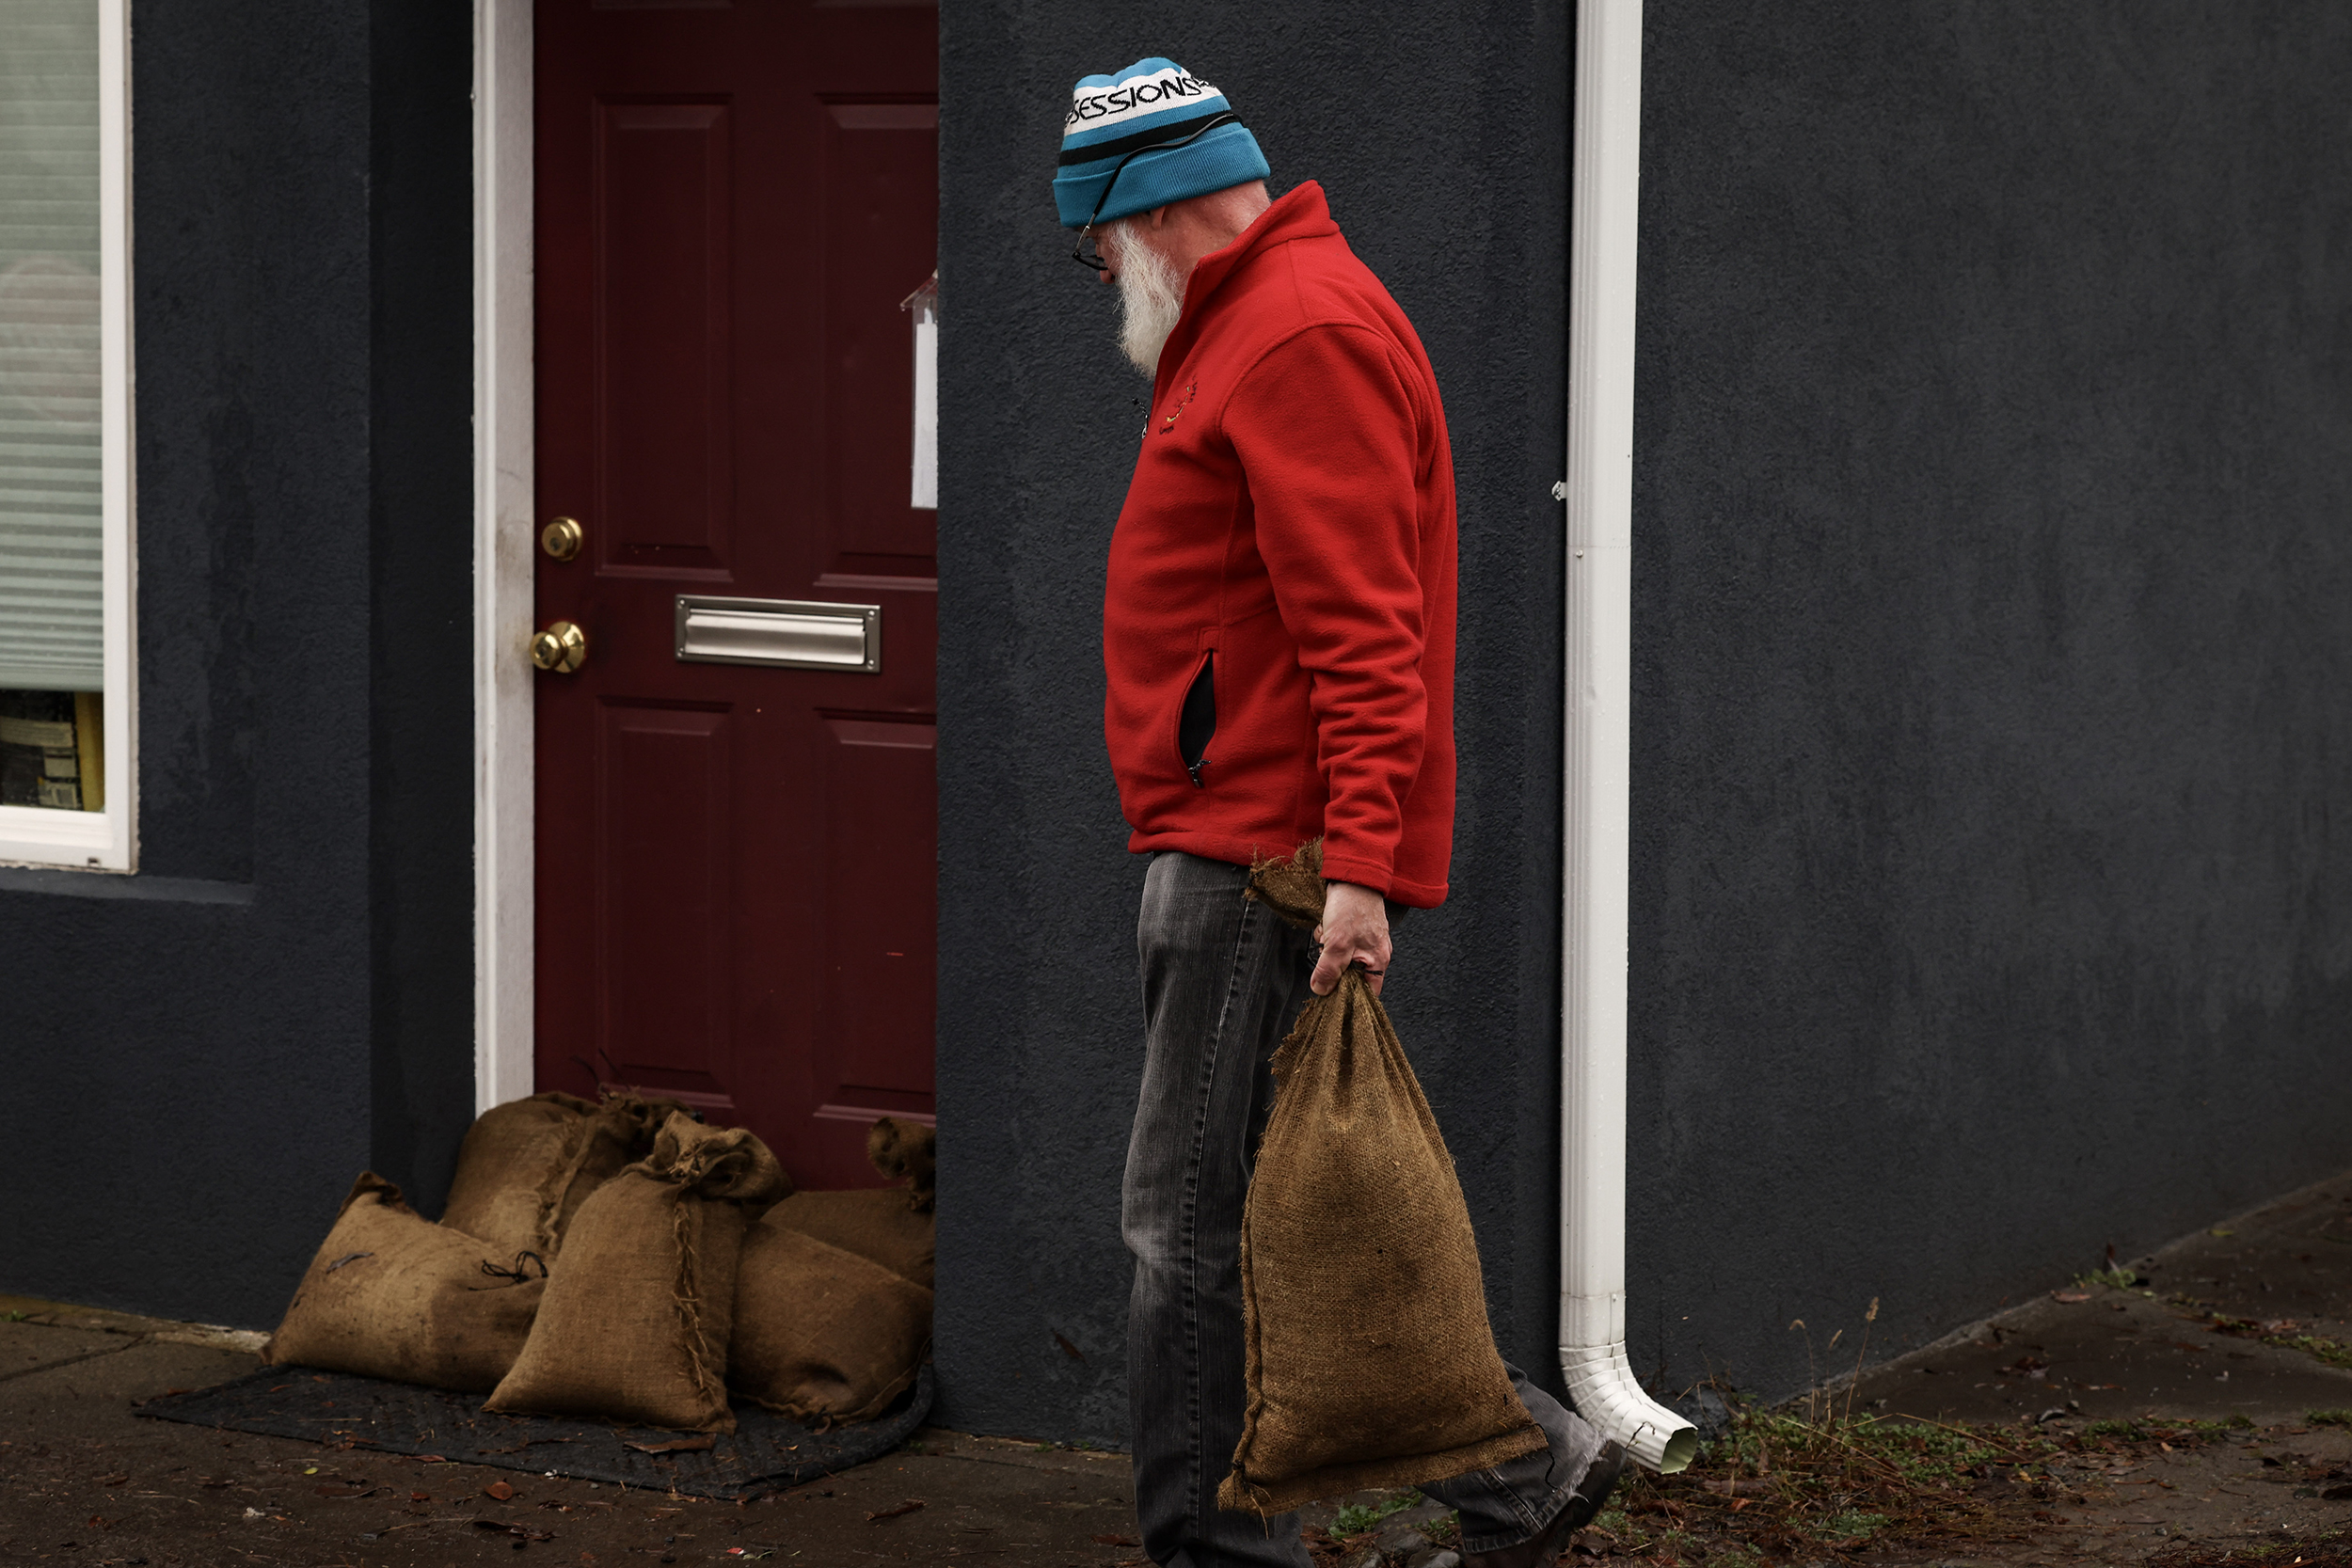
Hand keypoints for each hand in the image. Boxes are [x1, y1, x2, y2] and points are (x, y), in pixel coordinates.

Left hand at [1311, 880, 1390, 996]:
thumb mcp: (1336, 943)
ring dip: (1327, 950)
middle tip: (1325, 953)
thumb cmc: (1352, 907)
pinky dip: (1328, 937)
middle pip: (1349, 976)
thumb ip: (1329, 970)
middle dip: (1332, 967)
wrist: (1353, 876)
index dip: (1348, 998)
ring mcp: (1364, 941)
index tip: (1330, 996)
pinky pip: (1337, 944)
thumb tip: (1321, 990)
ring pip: (1340, 959)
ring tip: (1326, 934)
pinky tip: (1326, 926)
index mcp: (1378, 961)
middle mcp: (1374, 953)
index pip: (1367, 994)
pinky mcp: (1354, 930)